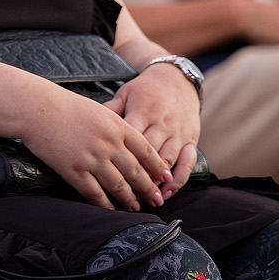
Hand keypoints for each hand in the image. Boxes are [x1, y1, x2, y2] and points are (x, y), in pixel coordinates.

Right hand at [18, 84, 167, 211]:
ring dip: (129, 199)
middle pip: (136, 172)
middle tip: (156, 199)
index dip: (158, 167)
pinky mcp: (74, 171)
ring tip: (135, 207)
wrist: (36, 108)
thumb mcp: (99, 110)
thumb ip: (116, 127)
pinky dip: (105, 204)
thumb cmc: (65, 105)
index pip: (146, 151)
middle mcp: (109, 144)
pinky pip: (95, 193)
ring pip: (118, 186)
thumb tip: (129, 144)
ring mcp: (92, 159)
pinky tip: (110, 209)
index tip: (165, 177)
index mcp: (118, 126)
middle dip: (148, 188)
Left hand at [107, 64, 200, 199]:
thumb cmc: (145, 90)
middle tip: (126, 197)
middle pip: (148, 155)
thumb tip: (87, 124)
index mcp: (142, 113)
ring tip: (144, 199)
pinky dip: (178, 180)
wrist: (176, 80)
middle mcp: (161, 124)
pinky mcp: (191, 139)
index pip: (130, 140)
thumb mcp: (125, 94)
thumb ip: (110, 111)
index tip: (109, 176)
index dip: (120, 159)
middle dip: (138, 177)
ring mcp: (177, 134)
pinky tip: (167, 192)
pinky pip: (187, 163)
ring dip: (156, 182)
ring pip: (167, 161)